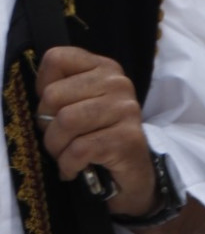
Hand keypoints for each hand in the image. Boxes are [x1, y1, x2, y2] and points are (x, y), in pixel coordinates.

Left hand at [35, 45, 155, 214]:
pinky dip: (69, 165)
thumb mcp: (82, 103)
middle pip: (54, 95)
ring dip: (56, 147)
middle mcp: (118, 84)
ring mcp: (126, 110)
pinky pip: (79, 149)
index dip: (43, 87)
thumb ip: (63, 90)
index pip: (56, 59)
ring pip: (66, 122)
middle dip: (47, 125)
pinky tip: (73, 170)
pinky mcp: (127, 139)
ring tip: (64, 156)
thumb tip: (41, 105)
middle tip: (58, 140)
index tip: (53, 109)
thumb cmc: (101, 137)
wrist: (134, 174)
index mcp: (104, 68)